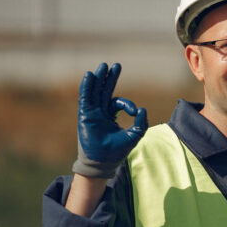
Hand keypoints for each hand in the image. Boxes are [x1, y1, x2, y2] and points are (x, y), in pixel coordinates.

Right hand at [72, 63, 147, 177]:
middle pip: (104, 90)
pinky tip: (90, 75)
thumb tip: (142, 109)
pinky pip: (85, 97)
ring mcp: (91, 112)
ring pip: (95, 91)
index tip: (134, 112)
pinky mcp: (85, 114)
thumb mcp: (134, 135)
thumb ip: (141, 123)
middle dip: (110, 78)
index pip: (118, 102)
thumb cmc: (118, 151)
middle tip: (116, 65)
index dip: (127, 104)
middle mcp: (100, 112)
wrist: (104, 161)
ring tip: (103, 66)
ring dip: (99, 79)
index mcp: (110, 115)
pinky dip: (88, 86)